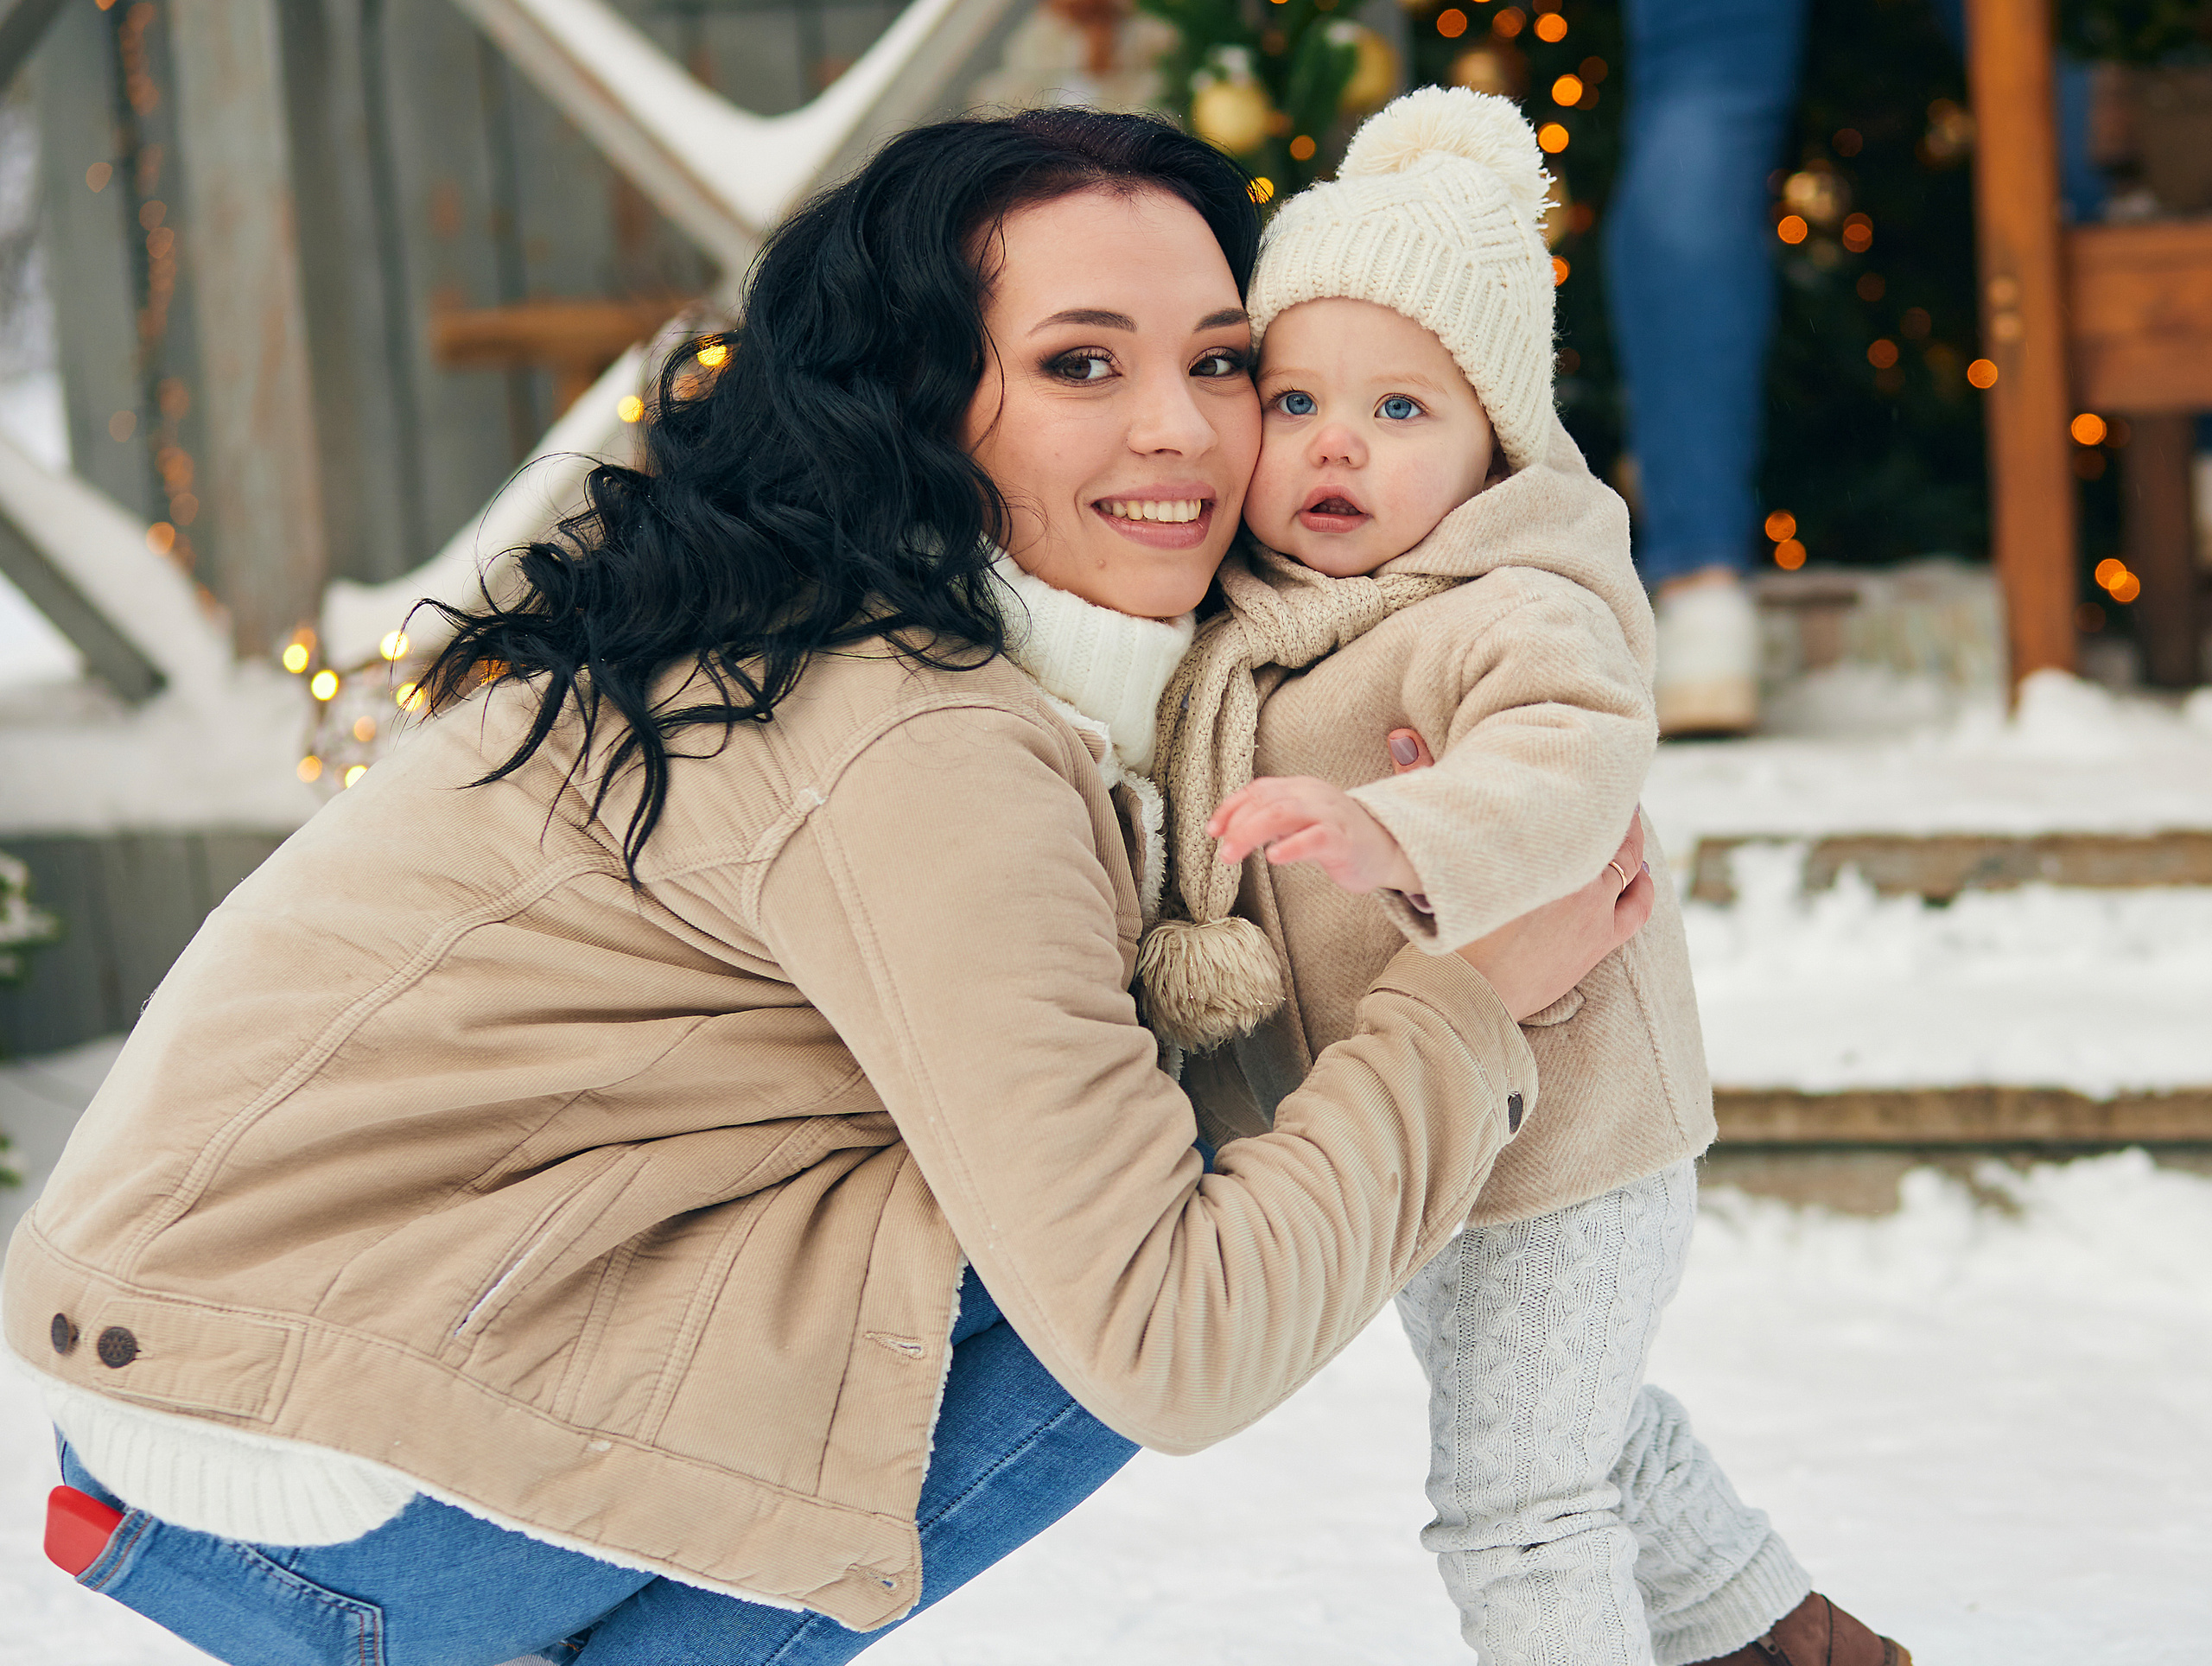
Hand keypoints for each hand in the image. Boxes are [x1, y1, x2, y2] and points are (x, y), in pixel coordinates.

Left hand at [1207, 775, 1423, 895]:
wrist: (1388, 849)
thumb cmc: (1339, 839)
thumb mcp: (1300, 824)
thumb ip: (1272, 821)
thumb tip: (1232, 830)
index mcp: (1301, 788)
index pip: (1258, 790)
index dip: (1231, 808)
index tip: (1212, 830)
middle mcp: (1314, 795)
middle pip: (1267, 801)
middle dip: (1238, 825)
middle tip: (1222, 851)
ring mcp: (1331, 814)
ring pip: (1284, 813)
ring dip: (1252, 833)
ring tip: (1233, 854)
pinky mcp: (1344, 839)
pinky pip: (1316, 837)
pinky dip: (1292, 846)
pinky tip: (1274, 857)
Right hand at [1385, 727, 1653, 1022]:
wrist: (1459, 996)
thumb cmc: (1436, 920)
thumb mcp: (1433, 848)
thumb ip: (1426, 784)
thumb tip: (1402, 736)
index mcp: (1538, 840)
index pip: (1576, 791)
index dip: (1580, 771)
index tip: (1577, 756)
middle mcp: (1577, 869)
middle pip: (1609, 819)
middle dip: (1607, 800)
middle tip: (1600, 784)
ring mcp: (1594, 907)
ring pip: (1628, 857)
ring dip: (1626, 837)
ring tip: (1619, 821)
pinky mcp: (1600, 941)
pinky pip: (1639, 904)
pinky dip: (1640, 884)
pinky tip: (1635, 873)